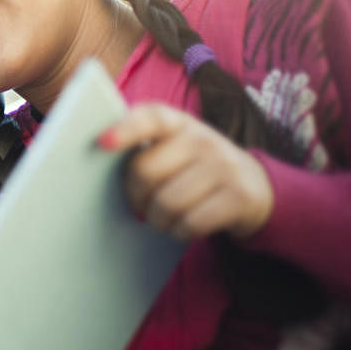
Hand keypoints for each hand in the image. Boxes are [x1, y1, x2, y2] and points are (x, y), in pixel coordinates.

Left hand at [99, 103, 273, 240]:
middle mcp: (203, 138)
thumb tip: (97, 168)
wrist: (253, 186)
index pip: (150, 118)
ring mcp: (225, 165)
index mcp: (177, 122)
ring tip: (161, 218)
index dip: (125, 130)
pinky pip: (192, 222)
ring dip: (157, 220)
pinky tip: (183, 227)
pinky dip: (180, 231)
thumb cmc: (193, 168)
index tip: (102, 143)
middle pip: (146, 171)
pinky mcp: (240, 195)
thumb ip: (141, 149)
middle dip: (135, 197)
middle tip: (140, 205)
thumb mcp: (172, 148)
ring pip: (167, 203)